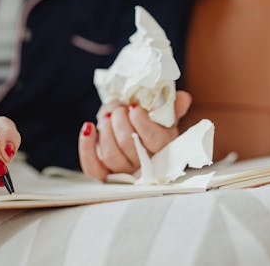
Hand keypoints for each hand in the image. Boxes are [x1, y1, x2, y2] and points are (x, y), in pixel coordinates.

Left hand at [78, 90, 192, 180]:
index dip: (142, 122)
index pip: (155, 140)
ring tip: (107, 116)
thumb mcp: (164, 116)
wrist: (133, 134)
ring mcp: (122, 170)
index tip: (134, 107)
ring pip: (111, 155)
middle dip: (120, 122)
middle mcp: (144, 164)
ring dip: (106, 131)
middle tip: (119, 109)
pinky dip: (86, 147)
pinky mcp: (102, 171)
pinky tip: (88, 127)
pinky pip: (92, 166)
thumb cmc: (150, 125)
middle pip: (130, 146)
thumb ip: (172, 106)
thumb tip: (182, 97)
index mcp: (164, 149)